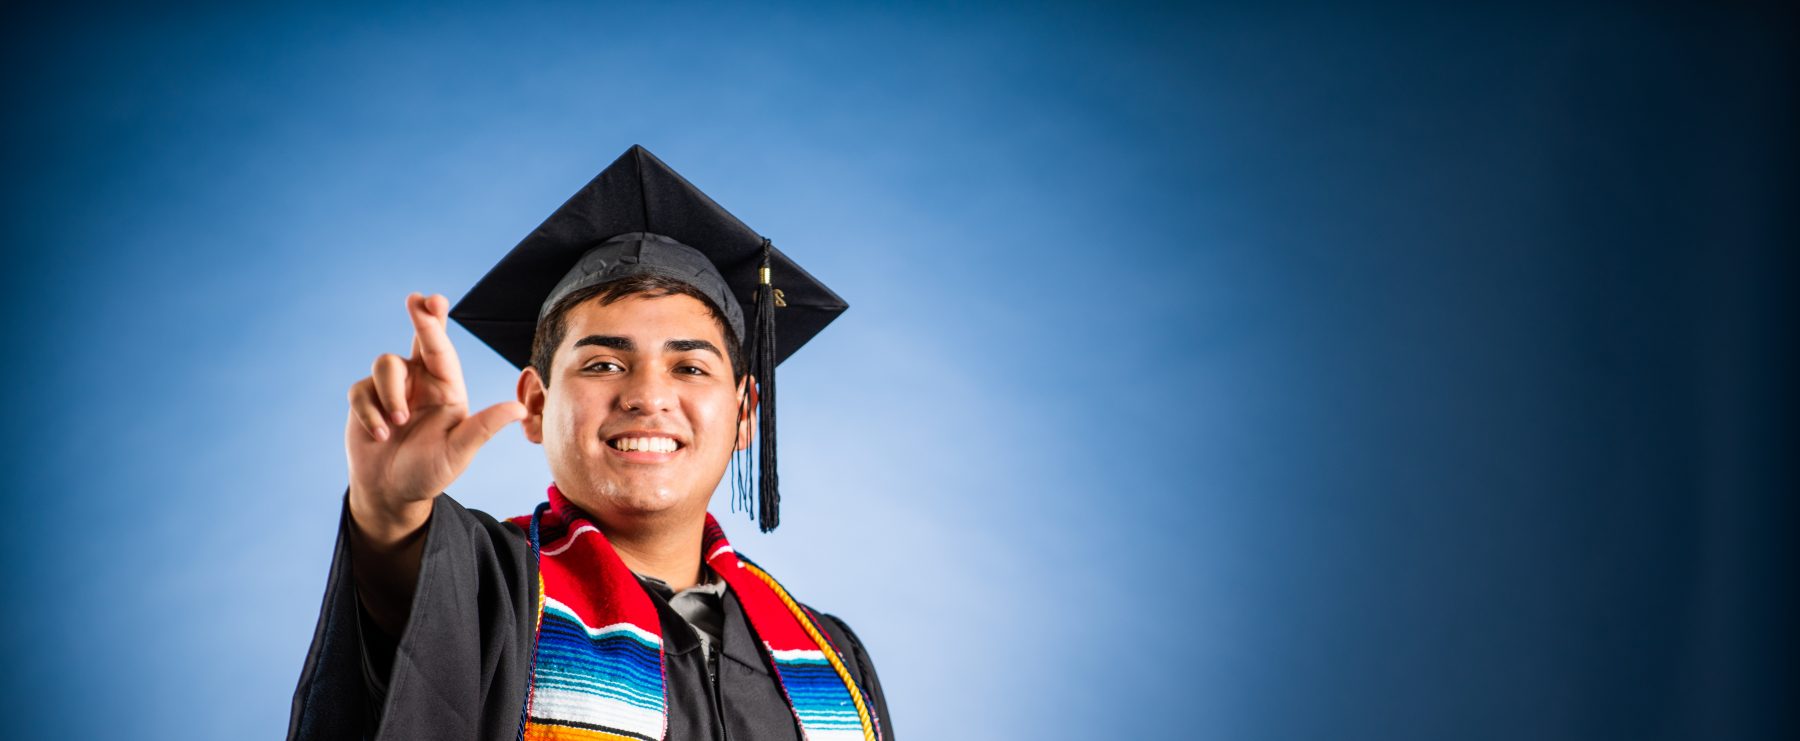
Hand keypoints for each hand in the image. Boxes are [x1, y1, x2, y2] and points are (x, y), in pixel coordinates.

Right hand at [344, 292, 524, 540]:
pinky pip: (361, 390)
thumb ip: (484, 428)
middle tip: (416, 299)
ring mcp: (391, 388)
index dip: (436, 324)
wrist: (392, 493)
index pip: (442, 350)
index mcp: (447, 388)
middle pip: (418, 339)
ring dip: (390, 395)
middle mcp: (421, 381)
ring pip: (385, 365)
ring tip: (396, 426)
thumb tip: (520, 410)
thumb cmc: (430, 472)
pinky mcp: (365, 399)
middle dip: (419, 317)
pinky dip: (369, 413)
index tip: (433, 301)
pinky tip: (379, 436)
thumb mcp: (460, 452)